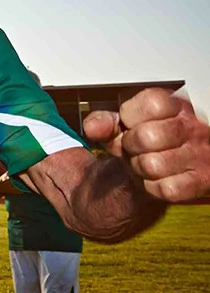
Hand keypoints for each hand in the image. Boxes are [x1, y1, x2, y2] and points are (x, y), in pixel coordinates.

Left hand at [83, 88, 209, 201]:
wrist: (162, 171)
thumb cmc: (145, 143)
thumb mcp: (122, 126)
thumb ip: (105, 122)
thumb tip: (93, 127)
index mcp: (177, 106)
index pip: (152, 103)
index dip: (130, 116)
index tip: (131, 122)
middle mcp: (194, 128)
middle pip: (147, 136)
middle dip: (131, 145)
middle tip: (135, 147)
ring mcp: (201, 155)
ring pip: (153, 165)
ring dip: (139, 167)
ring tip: (145, 162)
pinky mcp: (202, 182)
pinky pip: (166, 189)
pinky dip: (153, 187)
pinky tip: (157, 178)